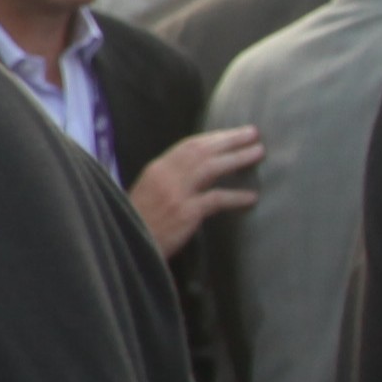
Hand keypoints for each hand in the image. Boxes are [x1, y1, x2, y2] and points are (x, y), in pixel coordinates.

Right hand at [127, 125, 263, 256]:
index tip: (232, 133)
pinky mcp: (185, 213)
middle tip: (253, 133)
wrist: (124, 248)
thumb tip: (198, 172)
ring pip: (211, 167)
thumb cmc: (137, 224)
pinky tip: (251, 197)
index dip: (213, 137)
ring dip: (237, 158)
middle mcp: (165, 176)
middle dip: (229, 139)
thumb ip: (169, 180)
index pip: (188, 145)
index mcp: (156, 169)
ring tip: (257, 152)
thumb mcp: (148, 193)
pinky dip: (236, 197)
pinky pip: (216, 199)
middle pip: (202, 150)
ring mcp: (175, 194)